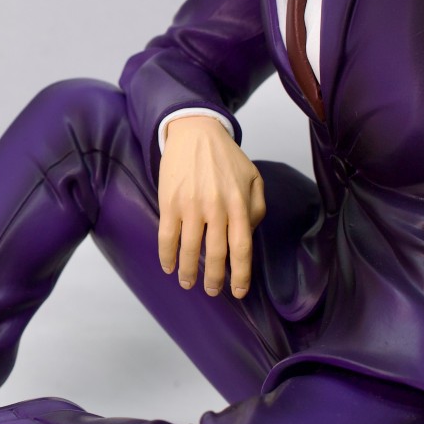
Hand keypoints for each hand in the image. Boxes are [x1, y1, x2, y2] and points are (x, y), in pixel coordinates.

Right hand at [158, 114, 265, 297]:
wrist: (195, 132)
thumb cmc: (225, 157)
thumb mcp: (253, 178)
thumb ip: (257, 207)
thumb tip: (249, 234)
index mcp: (239, 204)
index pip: (242, 248)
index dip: (241, 274)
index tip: (238, 291)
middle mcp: (216, 208)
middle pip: (217, 254)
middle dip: (215, 279)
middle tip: (213, 291)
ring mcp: (191, 206)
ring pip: (190, 249)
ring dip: (188, 272)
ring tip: (188, 283)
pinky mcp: (169, 202)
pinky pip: (167, 237)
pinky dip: (167, 256)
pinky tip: (169, 266)